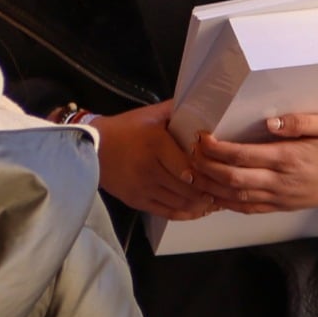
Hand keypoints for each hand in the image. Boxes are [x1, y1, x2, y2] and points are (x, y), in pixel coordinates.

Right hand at [91, 101, 218, 220]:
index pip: (189, 166)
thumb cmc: (125, 129)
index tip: (221, 172)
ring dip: (201, 204)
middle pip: (188, 187)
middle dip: (209, 191)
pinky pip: (167, 212)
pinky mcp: (137, 201)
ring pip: (180, 202)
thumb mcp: (150, 114)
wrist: (92, 147)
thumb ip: (176, 110)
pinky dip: (186, 214)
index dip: (207, 173)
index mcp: (156, 144)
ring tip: (216, 201)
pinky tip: (198, 210)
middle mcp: (150, 168)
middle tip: (226, 190)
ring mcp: (143, 187)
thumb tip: (203, 103)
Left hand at [191, 111, 317, 213]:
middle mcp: (281, 181)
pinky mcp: (282, 206)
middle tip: (189, 154)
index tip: (202, 137)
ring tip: (192, 173)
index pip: (243, 155)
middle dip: (205, 168)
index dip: (217, 148)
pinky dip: (226, 203)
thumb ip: (300, 121)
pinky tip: (212, 194)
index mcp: (289, 158)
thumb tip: (270, 122)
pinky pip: (249, 208)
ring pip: (236, 197)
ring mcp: (280, 197)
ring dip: (210, 187)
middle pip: (232, 178)